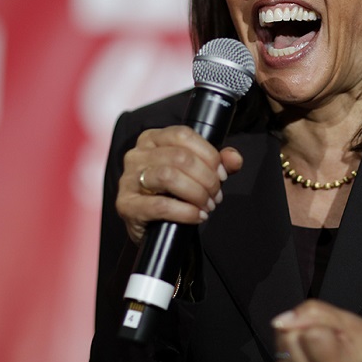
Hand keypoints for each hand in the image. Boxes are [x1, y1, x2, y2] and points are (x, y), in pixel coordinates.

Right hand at [116, 125, 243, 243]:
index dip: (209, 154)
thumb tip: (234, 158)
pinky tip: (197, 216)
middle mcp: (136, 154)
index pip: (183, 135)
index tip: (222, 174)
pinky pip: (160, 205)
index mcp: (152, 139)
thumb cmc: (173, 193)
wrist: (153, 227)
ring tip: (207, 205)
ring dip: (197, 193)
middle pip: (180, 157)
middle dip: (207, 178)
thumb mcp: (197, 173)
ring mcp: (128, 179)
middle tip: (216, 195)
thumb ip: (218, 163)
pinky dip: (186, 212)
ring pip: (169, 176)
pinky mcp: (126, 205)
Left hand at [272, 299, 361, 361]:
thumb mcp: (350, 322)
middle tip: (327, 336)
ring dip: (297, 335)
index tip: (335, 331)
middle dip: (305, 327)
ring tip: (319, 342)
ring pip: (282, 343)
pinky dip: (292, 344)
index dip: (319, 323)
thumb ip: (315, 313)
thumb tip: (282, 320)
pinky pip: (279, 351)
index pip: (309, 334)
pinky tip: (308, 348)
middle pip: (290, 337)